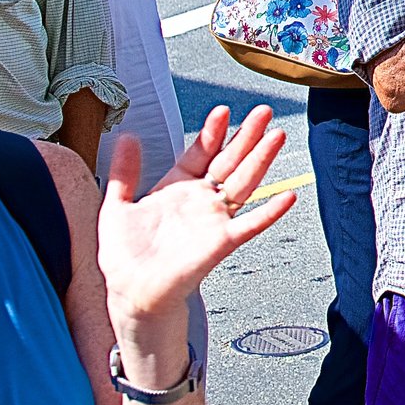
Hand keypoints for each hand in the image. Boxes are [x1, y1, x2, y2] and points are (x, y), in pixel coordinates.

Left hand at [100, 107, 296, 321]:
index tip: (223, 111)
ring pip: (244, 184)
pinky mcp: (222, 243)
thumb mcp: (117, 206)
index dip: (212, 132)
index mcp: (177, 189)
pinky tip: (287, 197)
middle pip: (230, 161)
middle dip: (247, 136)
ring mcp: (214, 220)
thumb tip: (127, 137)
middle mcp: (200, 201)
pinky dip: (270, 212)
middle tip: (263, 112)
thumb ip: (124, 172)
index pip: (201, 152)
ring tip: (277, 137)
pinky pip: (251, 225)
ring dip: (262, 161)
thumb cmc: (125, 257)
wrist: (132, 293)